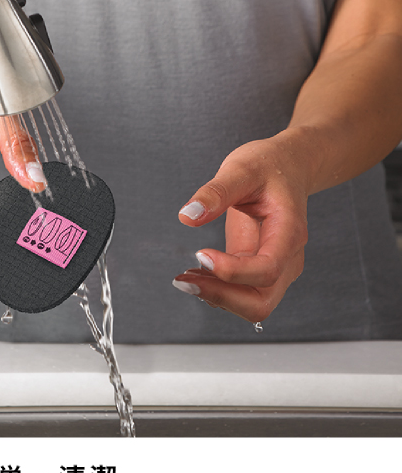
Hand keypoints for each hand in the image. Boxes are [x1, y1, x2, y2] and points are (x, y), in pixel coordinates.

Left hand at [172, 130, 310, 322]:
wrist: (288, 167)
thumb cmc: (268, 166)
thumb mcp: (241, 169)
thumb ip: (215, 192)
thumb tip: (187, 216)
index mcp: (289, 232)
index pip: (267, 269)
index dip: (232, 271)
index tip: (200, 253)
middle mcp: (288, 258)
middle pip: (261, 303)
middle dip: (222, 297)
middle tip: (185, 280)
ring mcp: (276, 268)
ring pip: (252, 306)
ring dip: (217, 297)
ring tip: (185, 277)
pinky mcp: (258, 270)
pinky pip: (241, 294)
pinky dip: (217, 291)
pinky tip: (195, 273)